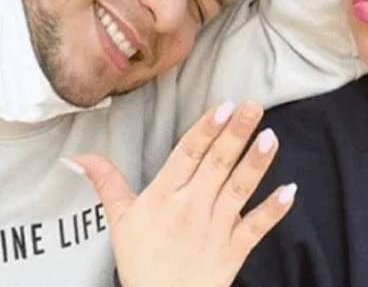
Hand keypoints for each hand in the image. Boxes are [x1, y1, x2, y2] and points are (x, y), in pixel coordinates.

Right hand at [70, 101, 295, 286]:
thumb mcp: (118, 220)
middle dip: (236, 133)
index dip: (207, 129)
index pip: (188, 154)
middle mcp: (192, 208)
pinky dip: (273, 211)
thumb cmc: (140, 261)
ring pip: (238, 190)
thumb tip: (77, 157)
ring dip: (256, 164)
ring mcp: (215, 229)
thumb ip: (106, 182)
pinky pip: (255, 228)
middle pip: (216, 164)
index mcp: (164, 196)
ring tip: (271, 137)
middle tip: (254, 105)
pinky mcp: (233, 251)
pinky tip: (290, 190)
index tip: (225, 106)